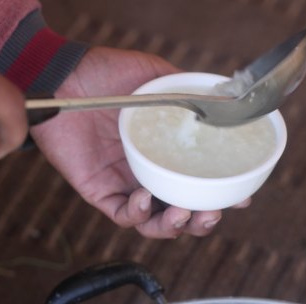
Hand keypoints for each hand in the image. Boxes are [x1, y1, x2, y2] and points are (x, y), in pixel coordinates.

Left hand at [30, 47, 250, 238]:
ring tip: (183, 214)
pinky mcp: (98, 191)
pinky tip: (145, 198)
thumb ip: (186, 91)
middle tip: (212, 214)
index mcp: (165, 153)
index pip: (198, 183)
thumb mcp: (155, 78)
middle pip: (181, 212)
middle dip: (201, 222)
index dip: (221, 196)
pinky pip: (122, 215)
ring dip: (174, 227)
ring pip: (154, 223)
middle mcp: (149, 173)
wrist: (64, 77)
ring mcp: (125, 184)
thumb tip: (221, 100)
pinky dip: (137, 214)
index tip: (241, 198)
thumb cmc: (107, 74)